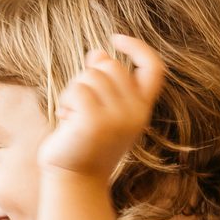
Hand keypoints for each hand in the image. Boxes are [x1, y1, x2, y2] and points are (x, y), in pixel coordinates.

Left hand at [35, 34, 166, 183]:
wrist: (75, 181)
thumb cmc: (84, 145)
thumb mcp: (101, 111)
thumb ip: (104, 83)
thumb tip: (98, 52)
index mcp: (141, 109)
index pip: (154, 68)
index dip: (138, 48)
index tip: (116, 38)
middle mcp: (135, 112)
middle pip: (111, 66)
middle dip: (88, 76)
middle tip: (78, 104)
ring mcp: (117, 117)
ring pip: (91, 75)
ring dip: (73, 91)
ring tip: (72, 116)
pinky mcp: (95, 121)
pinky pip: (77, 89)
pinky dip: (65, 101)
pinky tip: (65, 121)